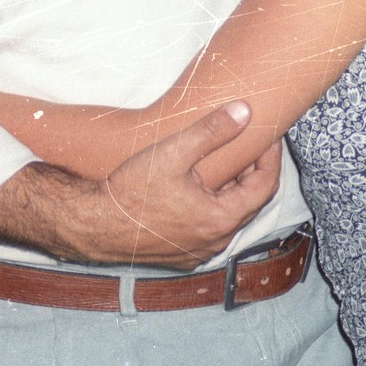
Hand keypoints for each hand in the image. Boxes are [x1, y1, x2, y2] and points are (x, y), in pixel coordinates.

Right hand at [0, 101, 281, 267]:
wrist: (94, 223)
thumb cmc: (132, 190)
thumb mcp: (174, 152)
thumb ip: (212, 130)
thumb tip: (245, 110)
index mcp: (221, 219)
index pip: (264, 186)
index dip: (270, 157)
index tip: (267, 135)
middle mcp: (215, 242)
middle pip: (249, 202)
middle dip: (251, 171)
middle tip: (248, 142)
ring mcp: (198, 251)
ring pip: (227, 216)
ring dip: (231, 189)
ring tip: (223, 159)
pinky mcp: (180, 254)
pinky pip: (208, 228)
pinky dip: (212, 205)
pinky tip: (197, 185)